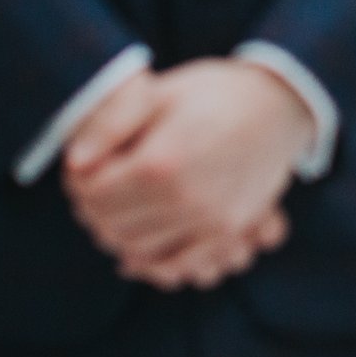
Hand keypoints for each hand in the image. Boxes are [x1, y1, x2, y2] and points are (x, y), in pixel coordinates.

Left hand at [61, 59, 315, 289]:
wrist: (282, 102)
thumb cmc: (215, 91)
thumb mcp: (161, 92)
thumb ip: (110, 124)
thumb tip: (73, 162)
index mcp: (160, 162)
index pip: (94, 194)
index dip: (79, 184)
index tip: (80, 171)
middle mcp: (185, 199)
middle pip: (114, 226)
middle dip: (96, 212)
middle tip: (95, 193)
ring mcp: (211, 220)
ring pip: (141, 251)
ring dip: (121, 237)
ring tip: (119, 214)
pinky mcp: (229, 232)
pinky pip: (180, 265)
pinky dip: (156, 262)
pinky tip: (144, 247)